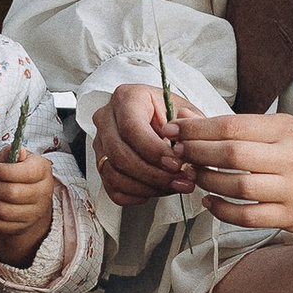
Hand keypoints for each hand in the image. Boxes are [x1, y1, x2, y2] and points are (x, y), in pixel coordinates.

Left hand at [0, 150, 56, 261]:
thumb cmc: (18, 174)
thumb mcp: (16, 159)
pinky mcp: (21, 227)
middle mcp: (43, 193)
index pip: (26, 173)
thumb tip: (19, 151)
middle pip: (11, 193)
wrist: (29, 198)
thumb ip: (12, 153)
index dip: (4, 171)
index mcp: (43, 170)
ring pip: (2, 210)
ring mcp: (34, 213)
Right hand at [92, 81, 187, 205]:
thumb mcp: (188, 112)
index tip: (176, 164)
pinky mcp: (102, 164)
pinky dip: (134, 195)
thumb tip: (186, 136)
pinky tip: (156, 190)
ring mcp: (101, 143)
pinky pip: (111, 187)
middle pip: (120, 154)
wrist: (163, 124)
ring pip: (113, 173)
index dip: (153, 150)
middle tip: (179, 180)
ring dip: (146, 187)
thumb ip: (192, 123)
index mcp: (126, 98)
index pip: (131, 128)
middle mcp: (107, 118)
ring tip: (173, 187)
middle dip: (152, 173)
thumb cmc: (172, 116)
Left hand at [175, 110, 292, 239]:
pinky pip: (247, 217)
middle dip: (197, 153)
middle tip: (178, 153)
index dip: (197, 129)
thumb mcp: (281, 131)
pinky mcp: (290, 217)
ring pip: (238, 187)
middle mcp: (292, 158)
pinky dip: (222, 210)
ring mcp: (292, 190)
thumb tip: (185, 118)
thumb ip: (237, 127)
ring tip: (194, 175)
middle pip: (232, 154)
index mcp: (287, 130)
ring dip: (207, 181)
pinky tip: (210, 201)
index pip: (233, 126)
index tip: (173, 130)